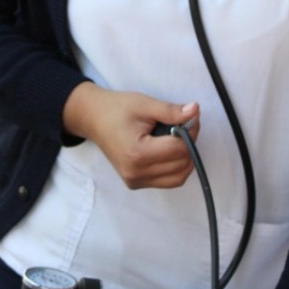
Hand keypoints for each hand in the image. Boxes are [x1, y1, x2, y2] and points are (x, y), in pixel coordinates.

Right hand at [62, 82, 199, 188]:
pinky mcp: (136, 183)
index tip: (191, 117)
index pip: (180, 149)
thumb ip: (171, 111)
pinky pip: (167, 181)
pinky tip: (168, 150)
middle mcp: (137, 172)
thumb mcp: (144, 104)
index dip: (191, 132)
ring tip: (177, 138)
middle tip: (185, 125)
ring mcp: (135, 181)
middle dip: (190, 144)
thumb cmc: (116, 109)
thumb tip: (195, 111)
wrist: (93, 119)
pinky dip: (175, 167)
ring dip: (185, 158)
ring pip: (178, 177)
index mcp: (138, 153)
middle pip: (182, 165)